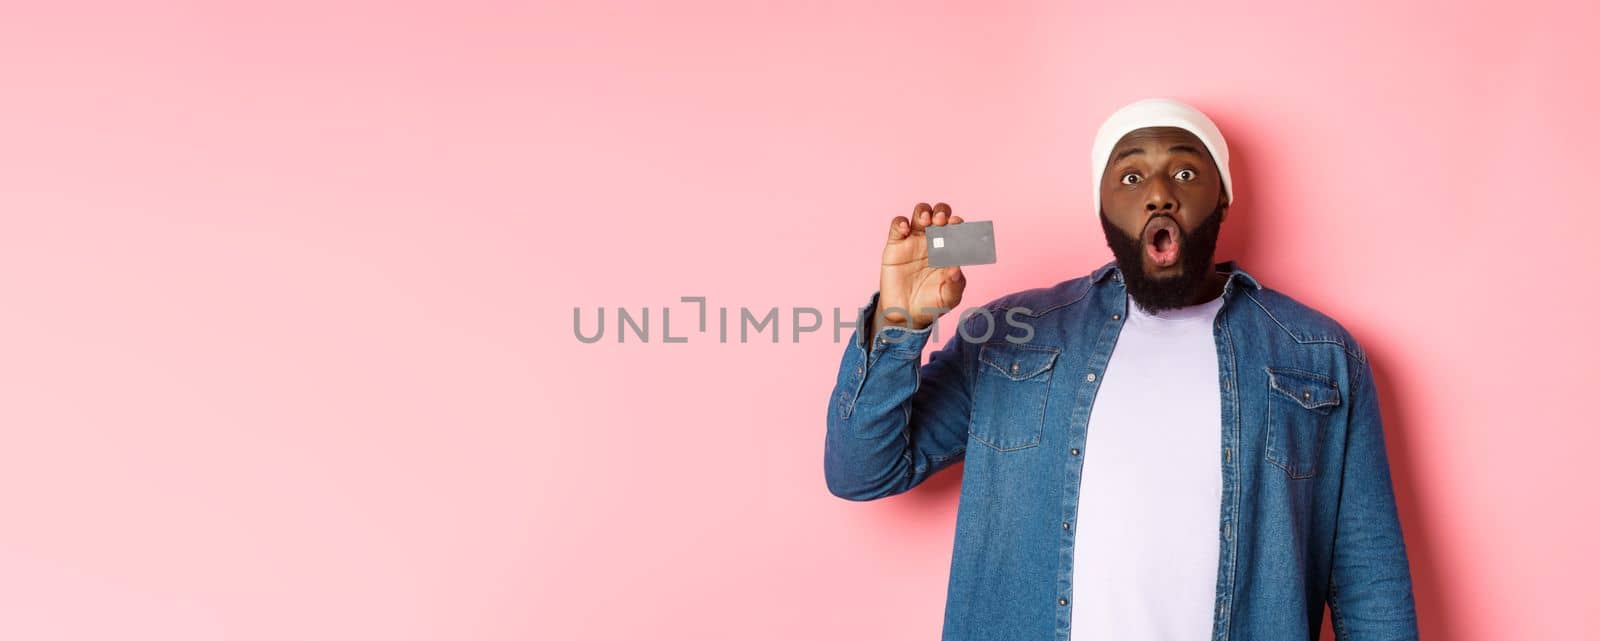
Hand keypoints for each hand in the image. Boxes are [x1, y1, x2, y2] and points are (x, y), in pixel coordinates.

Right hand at [873, 202, 967, 335]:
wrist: (906, 314)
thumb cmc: (931, 304)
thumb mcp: (948, 298)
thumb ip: (956, 284)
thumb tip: (957, 268)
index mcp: (949, 249)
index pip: (956, 228)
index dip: (957, 223)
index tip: (958, 225)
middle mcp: (933, 241)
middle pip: (939, 214)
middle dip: (942, 212)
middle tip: (941, 221)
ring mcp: (913, 240)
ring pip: (919, 214)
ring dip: (924, 212)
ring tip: (926, 221)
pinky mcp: (895, 244)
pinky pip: (898, 225)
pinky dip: (901, 222)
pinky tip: (906, 230)